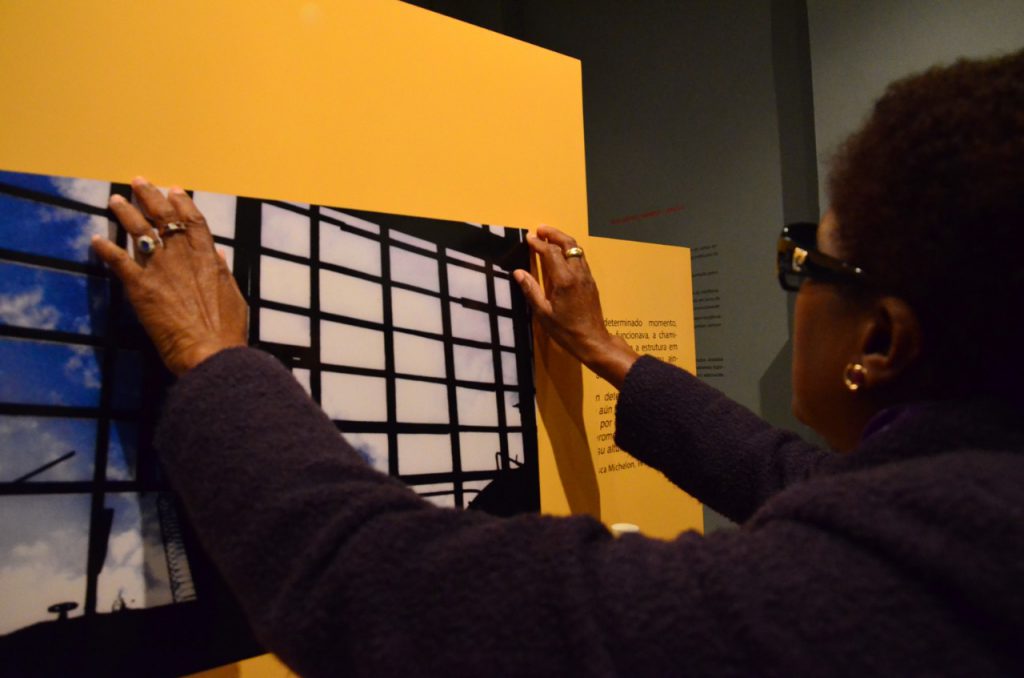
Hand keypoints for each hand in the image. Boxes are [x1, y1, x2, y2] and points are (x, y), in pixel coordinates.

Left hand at [91, 177, 247, 375]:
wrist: (211, 352)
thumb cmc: (227, 331)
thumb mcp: (233, 297)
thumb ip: (222, 273)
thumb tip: (218, 255)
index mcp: (208, 258)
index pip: (192, 220)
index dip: (182, 202)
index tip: (173, 189)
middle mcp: (182, 256)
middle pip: (163, 217)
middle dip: (150, 196)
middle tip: (138, 181)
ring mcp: (160, 270)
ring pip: (139, 232)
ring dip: (125, 214)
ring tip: (115, 200)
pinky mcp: (140, 287)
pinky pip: (119, 261)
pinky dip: (106, 249)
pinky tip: (96, 240)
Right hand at [513, 226, 637, 387]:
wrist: (592, 340)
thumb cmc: (565, 330)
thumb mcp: (543, 313)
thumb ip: (531, 290)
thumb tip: (518, 273)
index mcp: (564, 280)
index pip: (550, 252)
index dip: (538, 243)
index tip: (529, 238)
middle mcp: (578, 274)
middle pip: (568, 244)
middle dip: (554, 233)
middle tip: (540, 229)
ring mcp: (587, 277)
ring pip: (577, 250)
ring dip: (563, 240)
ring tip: (549, 237)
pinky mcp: (591, 282)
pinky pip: (581, 259)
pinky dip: (570, 250)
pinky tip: (561, 254)